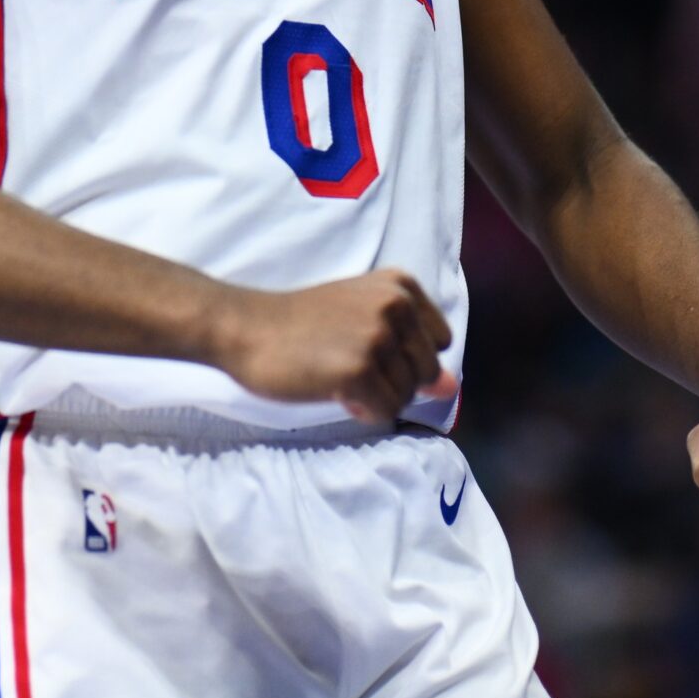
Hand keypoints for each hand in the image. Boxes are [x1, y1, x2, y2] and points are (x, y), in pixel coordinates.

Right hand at [209, 270, 457, 423]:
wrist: (247, 327)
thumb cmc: (302, 323)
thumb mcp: (362, 320)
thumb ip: (410, 347)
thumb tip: (451, 388)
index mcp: (400, 285)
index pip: (439, 342)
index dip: (405, 355)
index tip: (366, 345)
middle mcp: (395, 305)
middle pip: (426, 372)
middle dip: (392, 379)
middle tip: (346, 360)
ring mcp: (377, 337)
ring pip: (407, 395)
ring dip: (375, 395)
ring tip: (337, 371)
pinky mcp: (358, 369)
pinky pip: (385, 412)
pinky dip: (363, 410)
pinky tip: (333, 389)